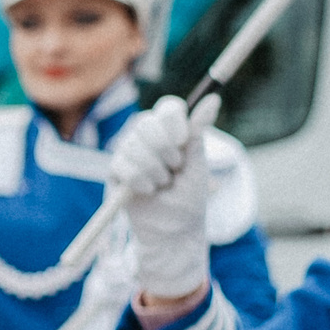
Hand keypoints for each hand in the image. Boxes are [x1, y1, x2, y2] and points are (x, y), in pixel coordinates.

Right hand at [112, 93, 221, 302]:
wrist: (172, 230)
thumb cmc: (189, 198)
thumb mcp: (198, 165)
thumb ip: (198, 133)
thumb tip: (213, 99)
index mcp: (172, 132)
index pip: (168, 107)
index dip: (172, 120)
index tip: (182, 140)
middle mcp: (148, 138)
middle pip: (146, 122)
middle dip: (163, 148)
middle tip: (174, 169)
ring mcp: (129, 152)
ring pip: (133, 145)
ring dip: (153, 170)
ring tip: (162, 184)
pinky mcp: (115, 170)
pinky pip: (122, 165)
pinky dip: (139, 181)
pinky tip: (147, 191)